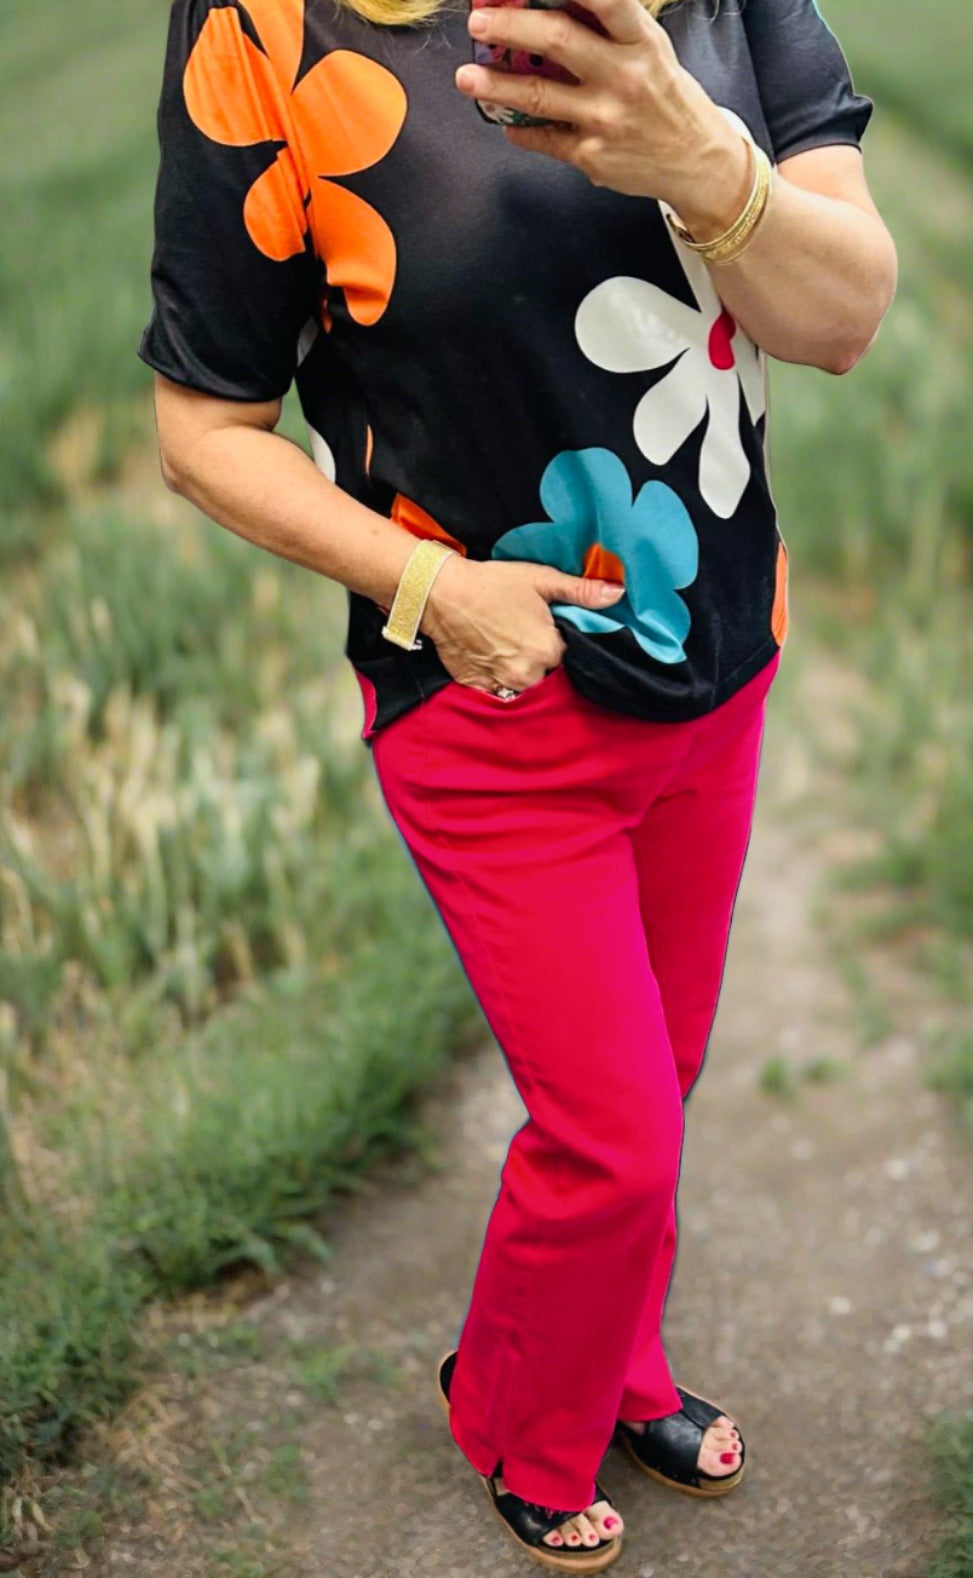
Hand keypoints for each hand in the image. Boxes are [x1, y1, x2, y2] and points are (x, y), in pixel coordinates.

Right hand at [419, 555, 624, 691]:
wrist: (441, 593)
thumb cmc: (493, 583)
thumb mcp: (541, 580)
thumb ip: (581, 591)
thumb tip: (617, 593)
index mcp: (549, 650)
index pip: (564, 654)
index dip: (553, 640)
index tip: (539, 626)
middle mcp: (528, 673)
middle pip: (544, 673)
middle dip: (536, 658)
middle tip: (518, 633)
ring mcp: (500, 683)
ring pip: (520, 684)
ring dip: (517, 671)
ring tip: (502, 645)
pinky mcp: (475, 686)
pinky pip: (493, 690)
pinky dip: (493, 678)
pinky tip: (486, 655)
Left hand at [457, 0, 750, 231]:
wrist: (696, 161)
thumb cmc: (664, 96)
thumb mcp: (648, 50)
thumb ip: (606, 28)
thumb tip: (548, 6)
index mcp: (640, 40)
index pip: (605, 0)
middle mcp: (624, 76)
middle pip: (558, 41)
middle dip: (511, 28)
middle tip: (478, 22)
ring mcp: (605, 119)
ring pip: (539, 96)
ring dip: (496, 86)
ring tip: (466, 78)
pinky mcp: (592, 156)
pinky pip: (544, 138)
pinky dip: (519, 129)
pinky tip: (504, 121)